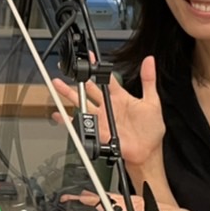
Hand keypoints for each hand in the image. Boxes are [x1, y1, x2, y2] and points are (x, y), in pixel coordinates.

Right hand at [50, 55, 164, 169]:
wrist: (147, 153)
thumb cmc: (150, 131)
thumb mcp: (152, 102)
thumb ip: (148, 80)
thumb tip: (150, 61)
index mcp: (120, 98)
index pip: (106, 79)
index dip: (98, 68)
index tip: (91, 58)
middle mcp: (108, 107)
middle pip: (89, 89)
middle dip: (78, 79)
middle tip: (70, 70)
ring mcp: (101, 118)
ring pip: (81, 102)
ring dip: (68, 94)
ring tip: (57, 85)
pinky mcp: (96, 130)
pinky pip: (79, 123)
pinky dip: (67, 120)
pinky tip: (59, 115)